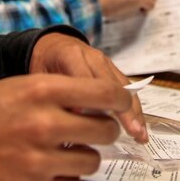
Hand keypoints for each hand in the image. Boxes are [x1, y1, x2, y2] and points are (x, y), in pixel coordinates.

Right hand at [0, 73, 127, 180]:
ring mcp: (40, 161)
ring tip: (61, 153)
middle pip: (105, 130)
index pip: (104, 94)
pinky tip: (50, 173)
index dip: (120, 100)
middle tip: (90, 132)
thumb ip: (59, 92)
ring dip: (82, 158)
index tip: (122, 105)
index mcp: (41, 90)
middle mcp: (45, 124)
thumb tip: (100, 103)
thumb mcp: (18, 85)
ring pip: (92, 162)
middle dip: (102, 130)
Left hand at [30, 32, 147, 142]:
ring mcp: (106, 62)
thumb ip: (51, 93)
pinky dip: (134, 109)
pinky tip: (139, 128)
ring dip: (134, 112)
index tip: (84, 121)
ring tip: (140, 135)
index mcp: (70, 55)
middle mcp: (92, 57)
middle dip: (123, 109)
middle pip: (111, 84)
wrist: (53, 45)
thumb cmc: (44, 64)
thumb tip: (70, 119)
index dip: (86, 100)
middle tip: (131, 132)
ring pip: (125, 87)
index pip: (83, 77)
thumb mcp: (39, 76)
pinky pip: (127, 89)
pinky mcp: (113, 70)